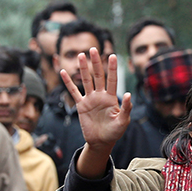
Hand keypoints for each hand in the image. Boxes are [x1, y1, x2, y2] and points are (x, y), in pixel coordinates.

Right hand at [66, 48, 130, 176]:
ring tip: (81, 55)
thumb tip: (128, 94)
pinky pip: (73, 92)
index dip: (112, 68)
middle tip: (93, 49)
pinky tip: (63, 72)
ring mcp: (90, 99)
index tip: (113, 55)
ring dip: (83, 68)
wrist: (101, 142)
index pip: (112, 80)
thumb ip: (126, 108)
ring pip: (86, 80)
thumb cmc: (114, 132)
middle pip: (98, 76)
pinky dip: (68, 82)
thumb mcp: (123, 122)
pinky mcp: (81, 106)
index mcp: (111, 98)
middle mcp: (100, 95)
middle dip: (96, 63)